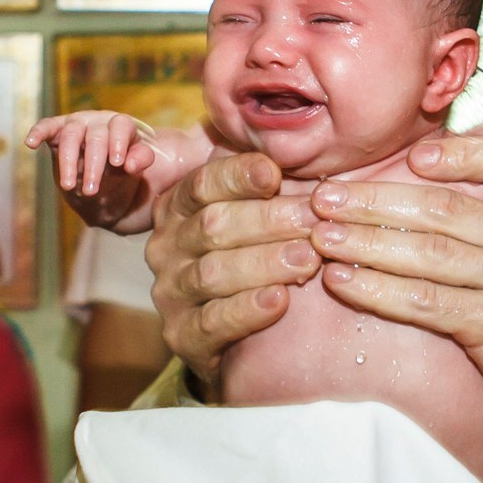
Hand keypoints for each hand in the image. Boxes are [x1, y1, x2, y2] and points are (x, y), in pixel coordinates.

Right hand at [27, 110, 158, 227]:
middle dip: (94, 164)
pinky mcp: (57, 131)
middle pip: (96, 137)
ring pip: (71, 136)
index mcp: (121, 126)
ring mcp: (77, 124)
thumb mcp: (134, 170)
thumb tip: (130, 164)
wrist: (102, 185)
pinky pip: (47, 127)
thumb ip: (140, 161)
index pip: (121, 126)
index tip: (118, 163)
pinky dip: (38, 132)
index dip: (119, 143)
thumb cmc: (121, 172)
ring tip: (69, 186)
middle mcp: (98, 121)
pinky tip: (30, 143)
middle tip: (92, 190)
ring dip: (68, 162)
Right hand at [145, 151, 320, 391]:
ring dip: (264, 263)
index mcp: (179, 207)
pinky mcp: (182, 336)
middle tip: (314, 222)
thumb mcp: (256, 214)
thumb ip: (267, 183)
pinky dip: (246, 311)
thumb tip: (298, 144)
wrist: (237, 338)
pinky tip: (279, 301)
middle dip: (268, 221)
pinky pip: (211, 322)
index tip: (275, 174)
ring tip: (308, 259)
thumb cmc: (256, 257)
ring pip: (213, 273)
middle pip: (213, 225)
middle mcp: (167, 246)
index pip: (203, 183)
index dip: (237, 176)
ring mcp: (171, 293)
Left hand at [307, 126, 482, 455]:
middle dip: (373, 201)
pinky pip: (423, 301)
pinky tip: (341, 282)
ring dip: (363, 243)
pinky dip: (376, 290)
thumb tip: (431, 172)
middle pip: (440, 208)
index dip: (452, 152)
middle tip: (323, 198)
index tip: (405, 157)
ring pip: (425, 252)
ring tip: (320, 237)